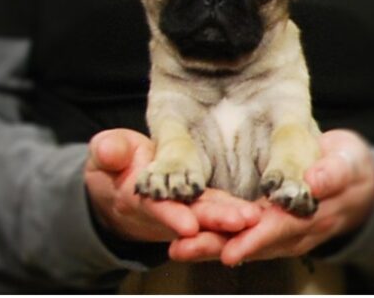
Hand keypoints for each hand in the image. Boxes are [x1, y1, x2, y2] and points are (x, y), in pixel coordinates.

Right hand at [84, 129, 260, 243]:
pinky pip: (229, 204)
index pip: (160, 209)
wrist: (126, 180)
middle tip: (242, 221)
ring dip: (235, 219)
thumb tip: (107, 150)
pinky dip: (245, 208)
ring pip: (217, 214)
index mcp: (146, 199)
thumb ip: (109, 153)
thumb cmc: (114, 165)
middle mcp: (174, 209)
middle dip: (217, 222)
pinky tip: (266, 208)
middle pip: (196, 217)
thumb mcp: (106, 156)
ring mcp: (193, 207)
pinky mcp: (210, 201)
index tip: (188, 224)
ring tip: (258, 218)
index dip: (172, 217)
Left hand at [170, 129, 373, 264]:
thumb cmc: (348, 165)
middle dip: (217, 247)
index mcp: (311, 215)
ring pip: (242, 242)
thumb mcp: (347, 163)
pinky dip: (215, 237)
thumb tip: (315, 182)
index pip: (280, 229)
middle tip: (183, 249)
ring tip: (177, 248)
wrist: (352, 178)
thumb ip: (333, 173)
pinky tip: (189, 237)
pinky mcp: (267, 225)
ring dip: (209, 247)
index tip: (230, 249)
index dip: (255, 239)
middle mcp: (292, 231)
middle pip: (252, 243)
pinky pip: (240, 234)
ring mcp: (279, 233)